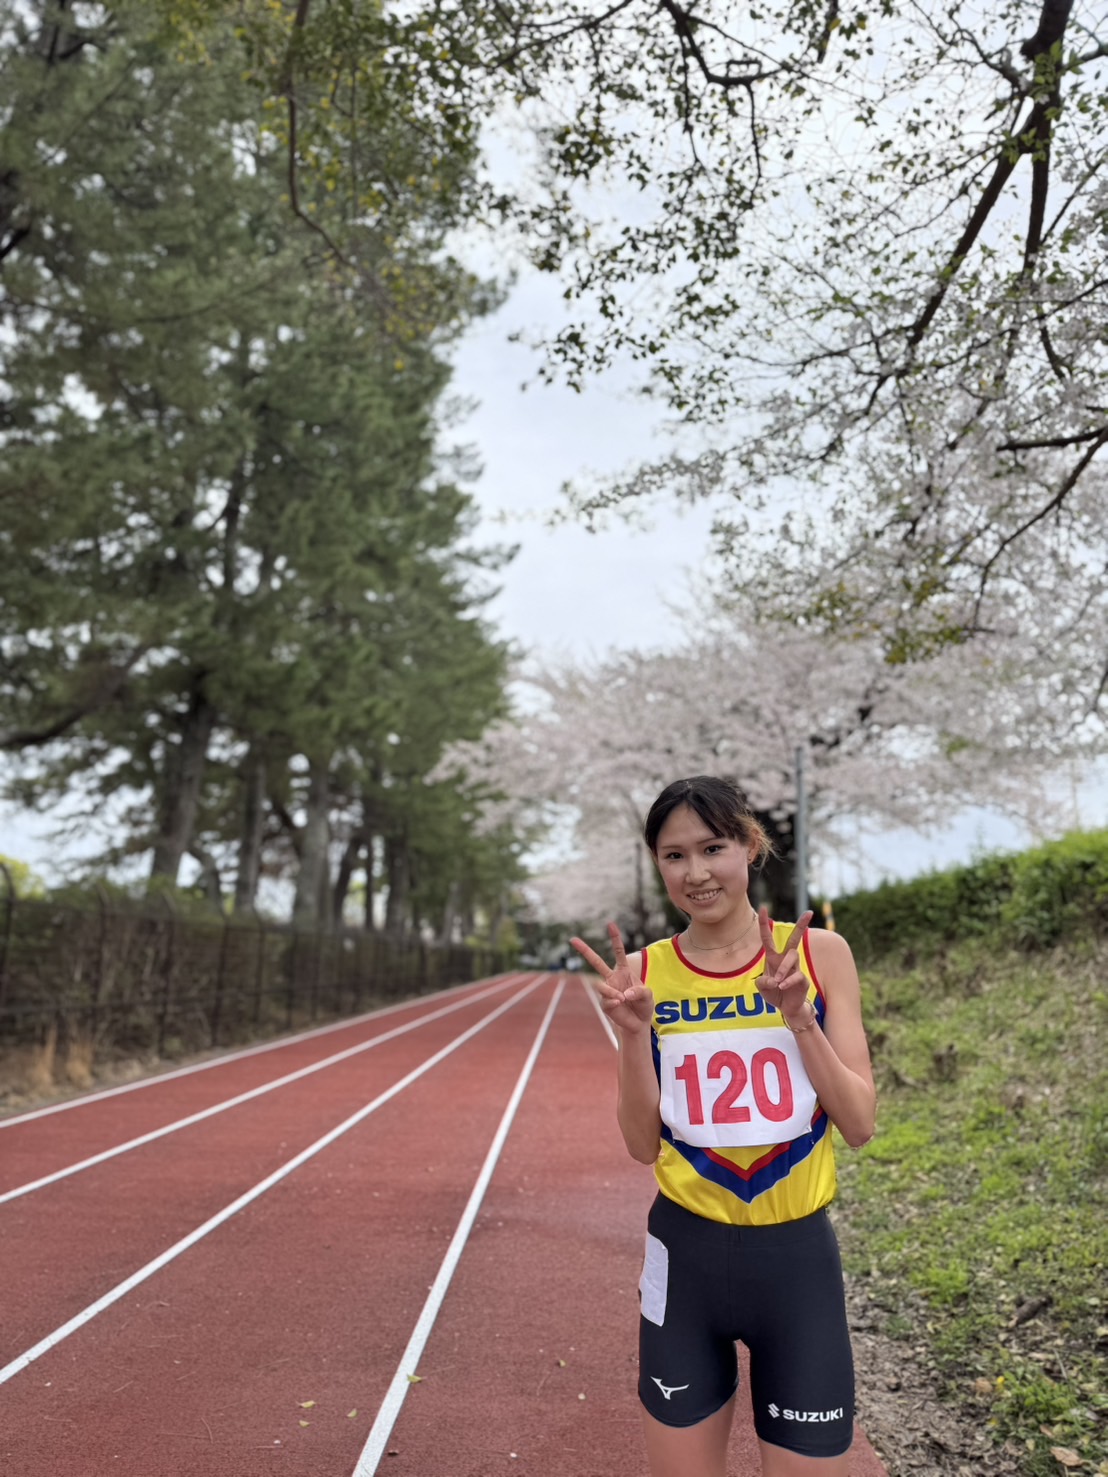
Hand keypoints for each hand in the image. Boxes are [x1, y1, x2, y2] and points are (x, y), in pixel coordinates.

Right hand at [570, 923, 654, 1036]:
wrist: (638, 1023)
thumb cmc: (644, 1005)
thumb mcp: (648, 996)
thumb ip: (639, 992)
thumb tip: (623, 994)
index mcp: (623, 971)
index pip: (618, 952)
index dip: (615, 938)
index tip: (610, 924)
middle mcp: (612, 978)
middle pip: (596, 962)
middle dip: (584, 950)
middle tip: (572, 939)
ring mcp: (607, 991)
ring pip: (601, 986)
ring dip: (612, 992)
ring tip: (622, 999)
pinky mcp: (605, 1004)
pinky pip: (606, 1000)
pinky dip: (614, 1002)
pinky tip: (620, 1003)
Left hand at [757, 906, 813, 1021]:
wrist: (787, 1008)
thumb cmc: (774, 993)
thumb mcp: (762, 987)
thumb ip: (763, 982)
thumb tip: (774, 980)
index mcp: (773, 958)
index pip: (767, 938)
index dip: (765, 924)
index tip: (763, 908)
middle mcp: (785, 960)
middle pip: (794, 939)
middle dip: (801, 925)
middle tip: (809, 912)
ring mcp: (795, 969)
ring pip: (792, 957)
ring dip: (783, 969)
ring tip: (778, 982)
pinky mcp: (802, 979)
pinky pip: (797, 975)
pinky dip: (788, 981)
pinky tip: (782, 987)